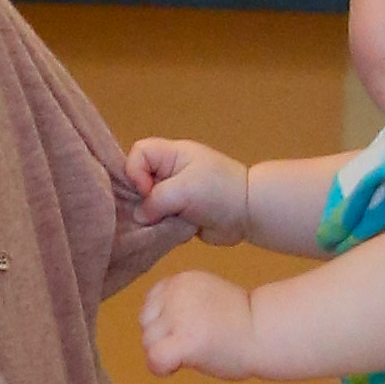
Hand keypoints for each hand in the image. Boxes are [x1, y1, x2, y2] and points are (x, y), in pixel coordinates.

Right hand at [127, 138, 249, 245]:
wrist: (249, 214)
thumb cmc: (218, 192)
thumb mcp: (183, 190)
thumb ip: (155, 201)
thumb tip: (139, 216)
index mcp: (171, 154)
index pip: (138, 153)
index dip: (135, 172)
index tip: (148, 192)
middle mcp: (169, 171)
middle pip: (138, 180)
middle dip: (141, 198)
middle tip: (151, 213)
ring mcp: (174, 193)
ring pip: (147, 203)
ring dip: (152, 216)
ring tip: (163, 224)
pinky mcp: (179, 213)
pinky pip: (159, 219)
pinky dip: (161, 226)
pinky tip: (172, 230)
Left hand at [140, 270, 258, 377]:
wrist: (268, 332)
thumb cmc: (243, 321)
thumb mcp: (205, 297)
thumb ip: (179, 303)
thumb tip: (153, 328)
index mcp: (181, 280)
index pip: (151, 304)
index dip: (165, 323)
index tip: (190, 329)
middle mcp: (176, 292)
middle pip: (146, 324)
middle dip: (164, 337)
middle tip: (195, 342)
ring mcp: (179, 315)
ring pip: (148, 343)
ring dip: (167, 352)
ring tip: (197, 352)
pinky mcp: (185, 339)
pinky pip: (155, 358)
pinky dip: (162, 368)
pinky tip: (179, 367)